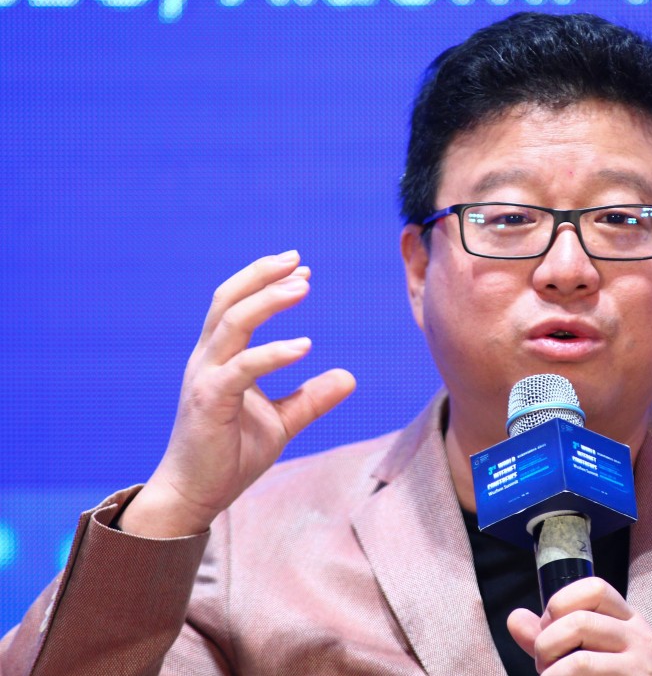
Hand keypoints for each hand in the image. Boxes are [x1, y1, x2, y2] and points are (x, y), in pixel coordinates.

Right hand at [119, 251, 355, 537]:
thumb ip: (310, 398)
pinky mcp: (210, 401)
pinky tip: (304, 346)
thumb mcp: (281, 422)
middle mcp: (207, 360)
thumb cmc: (230, 455)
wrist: (195, 495)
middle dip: (263, 276)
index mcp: (220, 358)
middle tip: (300, 263)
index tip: (302, 269)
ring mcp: (205, 378)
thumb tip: (350, 377)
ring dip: (268, 301)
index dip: (265, 282)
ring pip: (232, 323)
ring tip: (303, 287)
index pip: (236, 305)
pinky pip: (242, 368)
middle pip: (229, 301)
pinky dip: (273, 352)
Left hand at [507, 577, 651, 675]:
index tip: (549, 628)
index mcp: (629, 620)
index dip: (560, 602)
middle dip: (546, 645)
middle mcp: (641, 638)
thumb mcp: (596, 654)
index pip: (595, 588)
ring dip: (551, 675)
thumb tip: (514, 618)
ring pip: (579, 662)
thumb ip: (554, 638)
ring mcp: (641, 669)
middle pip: (579, 623)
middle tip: (543, 665)